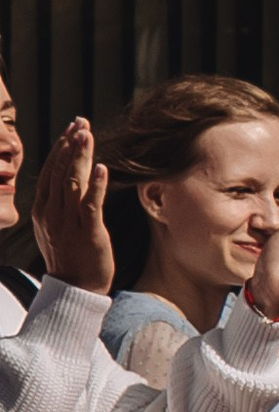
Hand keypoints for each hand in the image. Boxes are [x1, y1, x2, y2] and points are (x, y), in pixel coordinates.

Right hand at [30, 121, 113, 291]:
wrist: (76, 288)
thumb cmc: (70, 255)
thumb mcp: (56, 224)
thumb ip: (59, 201)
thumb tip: (66, 175)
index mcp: (43, 209)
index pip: (50, 171)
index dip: (61, 147)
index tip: (72, 127)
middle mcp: (52, 213)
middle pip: (60, 171)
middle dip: (72, 145)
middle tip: (82, 123)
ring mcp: (68, 223)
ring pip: (73, 183)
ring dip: (81, 157)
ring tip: (88, 135)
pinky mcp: (88, 233)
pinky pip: (91, 205)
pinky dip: (96, 185)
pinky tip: (102, 167)